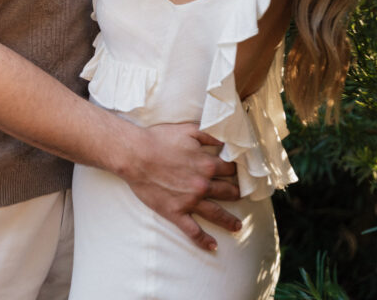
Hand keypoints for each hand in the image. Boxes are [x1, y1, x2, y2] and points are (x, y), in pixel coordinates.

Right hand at [122, 122, 240, 251]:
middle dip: (236, 194)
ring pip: (216, 214)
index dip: (236, 171)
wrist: (136, 155)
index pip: (230, 170)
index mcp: (207, 164)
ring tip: (238, 226)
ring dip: (229, 220)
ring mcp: (190, 201)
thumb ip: (210, 134)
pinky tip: (213, 246)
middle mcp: (203, 185)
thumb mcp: (188, 130)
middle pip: (228, 192)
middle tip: (240, 197)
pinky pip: (193, 231)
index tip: (240, 174)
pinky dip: (204, 240)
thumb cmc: (159, 139)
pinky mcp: (176, 213)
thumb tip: (226, 140)